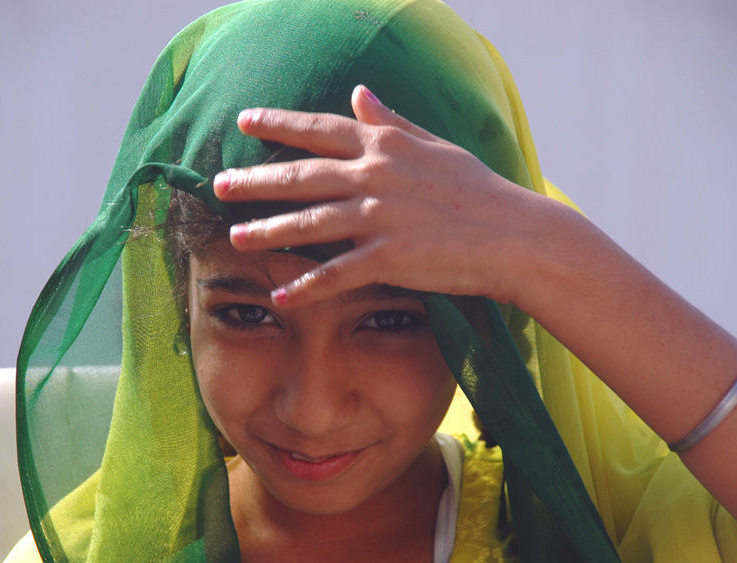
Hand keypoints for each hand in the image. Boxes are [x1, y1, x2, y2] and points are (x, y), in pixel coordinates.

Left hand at [214, 84, 575, 307]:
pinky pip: (338, 273)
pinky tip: (281, 295)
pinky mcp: (391, 257)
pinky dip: (307, 285)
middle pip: (302, 176)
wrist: (516, 234)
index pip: (321, 130)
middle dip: (256, 180)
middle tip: (220, 185)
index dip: (279, 124)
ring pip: (311, 223)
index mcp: (386, 146)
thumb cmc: (479, 190)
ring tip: (236, 238)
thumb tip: (360, 93)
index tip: (245, 120)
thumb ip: (392, 121)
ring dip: (269, 231)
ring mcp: (381, 217)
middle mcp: (376, 176)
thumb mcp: (435, 146)